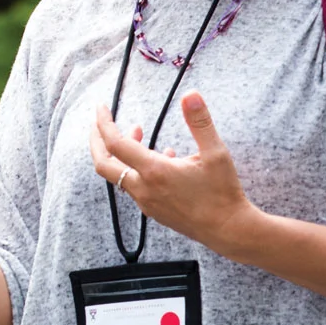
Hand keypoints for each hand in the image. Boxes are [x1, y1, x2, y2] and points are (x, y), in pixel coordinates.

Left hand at [89, 91, 258, 252]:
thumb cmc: (223, 193)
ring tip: (138, 132)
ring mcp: (147, 202)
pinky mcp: (154, 211)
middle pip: (104, 163)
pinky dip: (137, 167)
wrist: (228, 230)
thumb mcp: (215, 153)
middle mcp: (144, 189)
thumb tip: (190, 94)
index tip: (101, 107)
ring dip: (122, 152)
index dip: (104, 123)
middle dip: (96, 140)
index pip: (115, 143)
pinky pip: (135, 186)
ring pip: (119, 174)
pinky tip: (161, 157)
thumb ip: (200, 122)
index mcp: (154, 171)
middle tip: (100, 121)